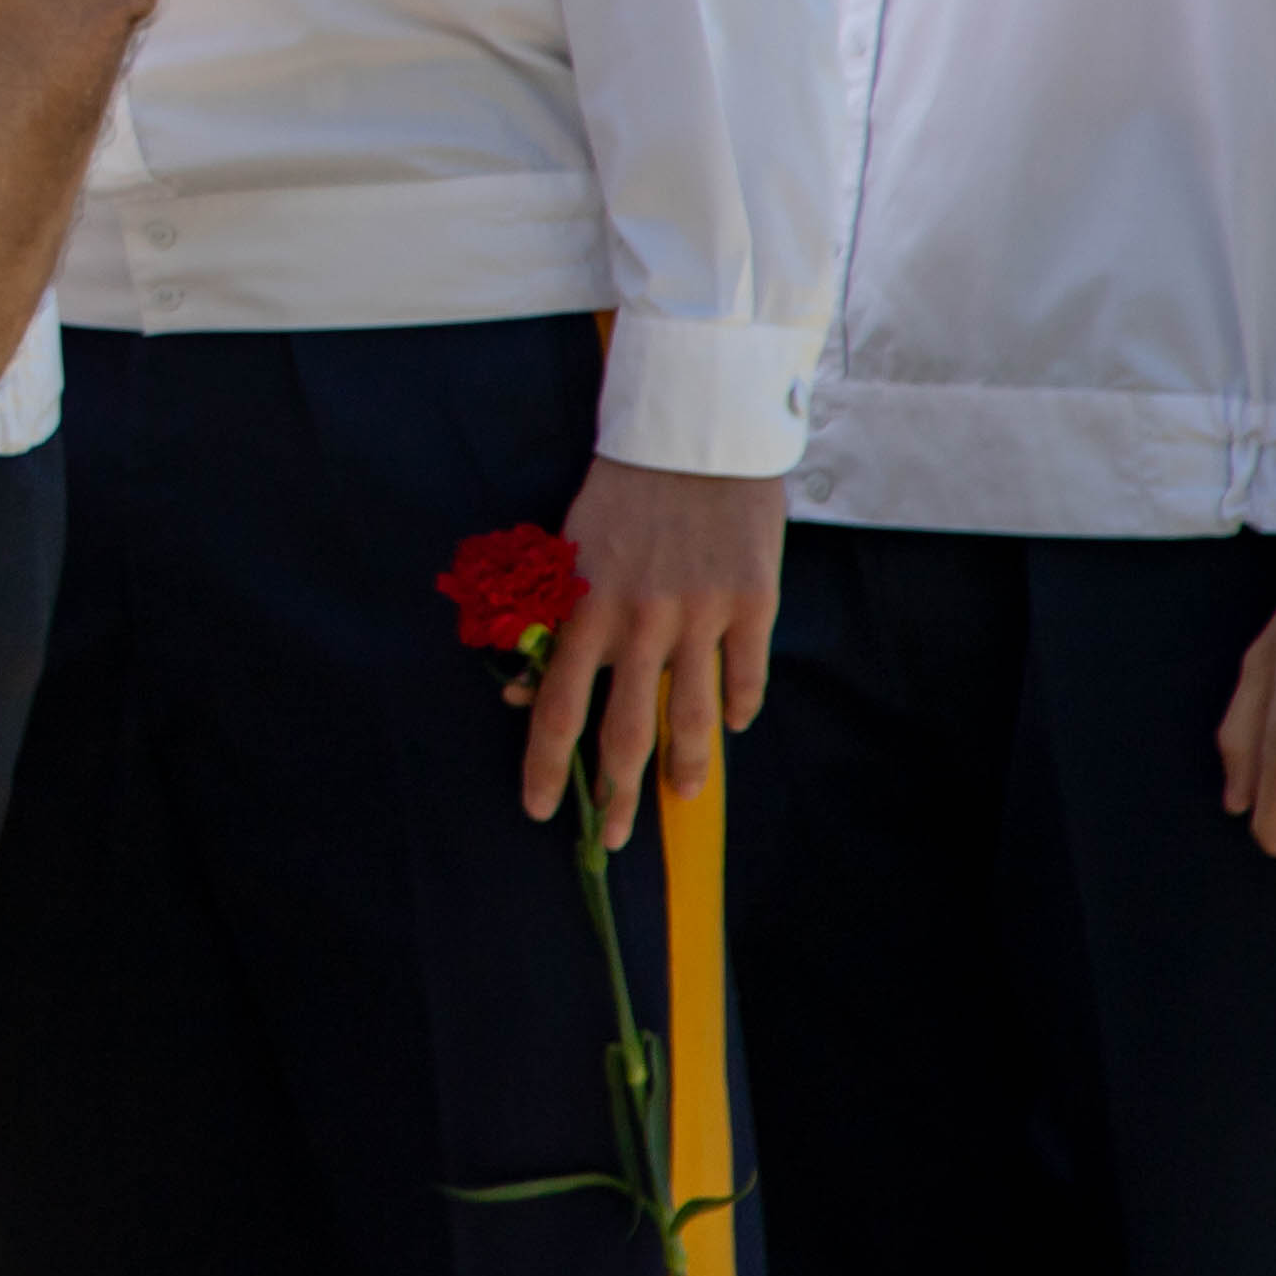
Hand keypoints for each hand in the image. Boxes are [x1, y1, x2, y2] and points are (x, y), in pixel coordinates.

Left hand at [527, 456, 786, 845]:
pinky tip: (732, 724)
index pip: (558, 708)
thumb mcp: (567, 551)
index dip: (547, 765)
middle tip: (613, 840)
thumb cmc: (620, 491)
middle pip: (625, 732)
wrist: (693, 435)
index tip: (540, 811)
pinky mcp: (751, 604)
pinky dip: (738, 706)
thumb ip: (549, 622)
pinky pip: (745, 677)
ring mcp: (700, 617)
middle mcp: (641, 623)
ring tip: (682, 797)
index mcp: (585, 608)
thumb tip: (524, 691)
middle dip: (616, 795)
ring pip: (691, 718)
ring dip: (686, 767)